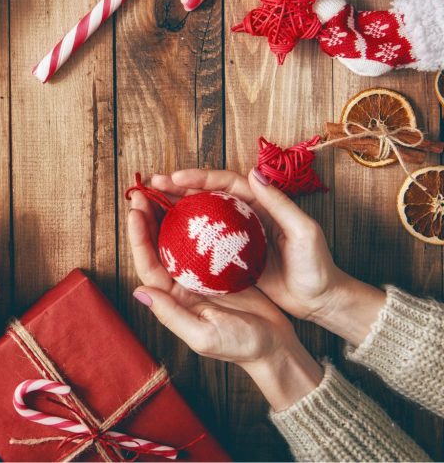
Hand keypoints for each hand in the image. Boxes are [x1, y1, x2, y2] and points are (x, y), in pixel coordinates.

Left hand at [128, 184, 322, 410]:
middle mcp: (182, 284)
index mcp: (174, 298)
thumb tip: (139, 291)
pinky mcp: (221, 268)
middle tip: (142, 191)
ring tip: (161, 191)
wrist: (275, 348)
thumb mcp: (203, 335)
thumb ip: (171, 314)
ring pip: (178, 240)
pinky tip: (195, 203)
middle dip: (147, 219)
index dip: (139, 238)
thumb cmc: (240, 346)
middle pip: (158, 246)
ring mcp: (201, 275)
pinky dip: (197, 222)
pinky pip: (203, 240)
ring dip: (168, 216)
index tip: (135, 212)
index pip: (149, 264)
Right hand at [150, 169, 385, 346]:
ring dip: (177, 208)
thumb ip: (279, 203)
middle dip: (179, 187)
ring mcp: (237, 236)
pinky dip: (184, 235)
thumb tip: (254, 173)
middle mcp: (246, 215)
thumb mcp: (303, 232)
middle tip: (153, 184)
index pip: (225, 182)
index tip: (175, 177)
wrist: (322, 299)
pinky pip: (204, 241)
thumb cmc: (317, 265)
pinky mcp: (233, 257)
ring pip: (201, 216)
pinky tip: (166, 237)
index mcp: (261, 204)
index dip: (199, 177)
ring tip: (151, 204)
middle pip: (207, 194)